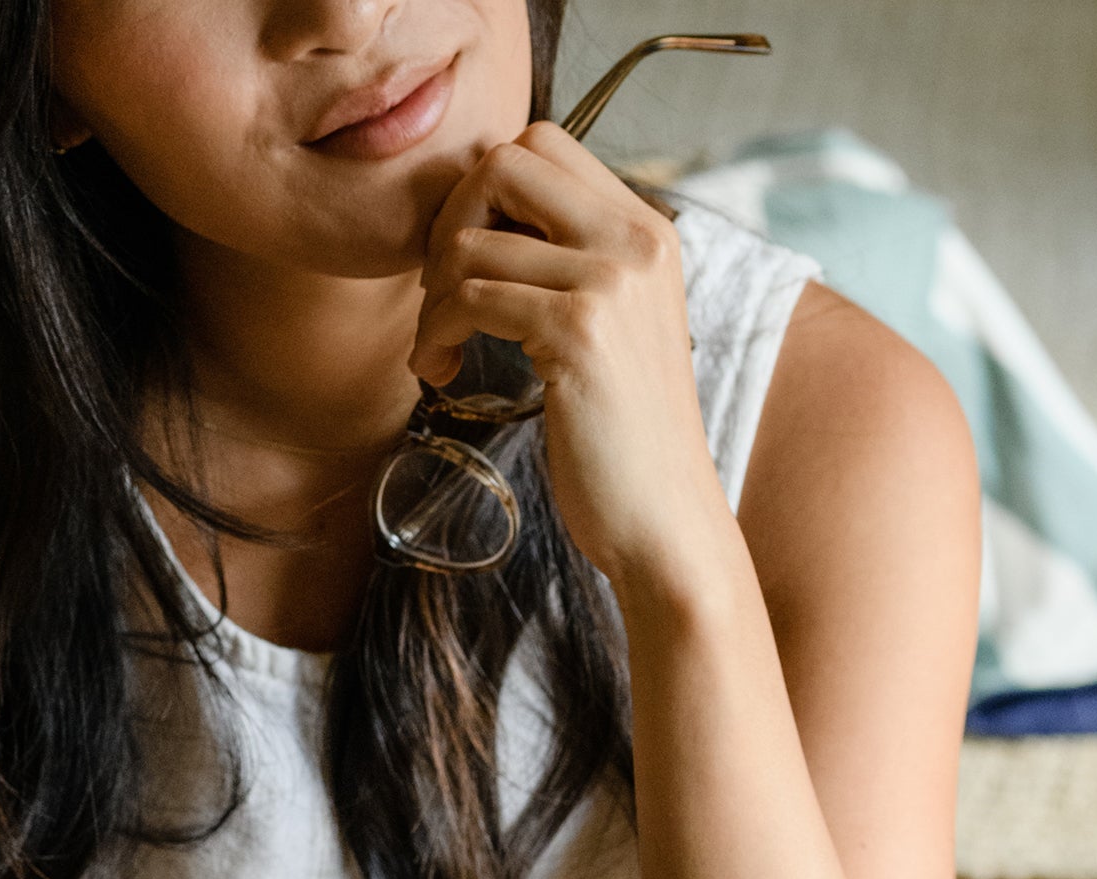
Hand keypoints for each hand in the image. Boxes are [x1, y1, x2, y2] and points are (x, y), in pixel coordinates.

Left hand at [412, 125, 733, 593]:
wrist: (665, 517)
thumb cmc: (625, 438)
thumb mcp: (613, 329)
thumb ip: (572, 267)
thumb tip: (485, 226)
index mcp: (646, 230)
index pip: (542, 143)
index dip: (482, 193)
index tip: (467, 262)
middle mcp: (636, 240)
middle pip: (506, 161)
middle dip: (449, 223)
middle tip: (438, 294)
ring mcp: (610, 282)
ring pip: (474, 241)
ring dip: (431, 298)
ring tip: (435, 350)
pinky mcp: (578, 332)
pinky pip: (471, 298)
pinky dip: (434, 333)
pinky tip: (437, 372)